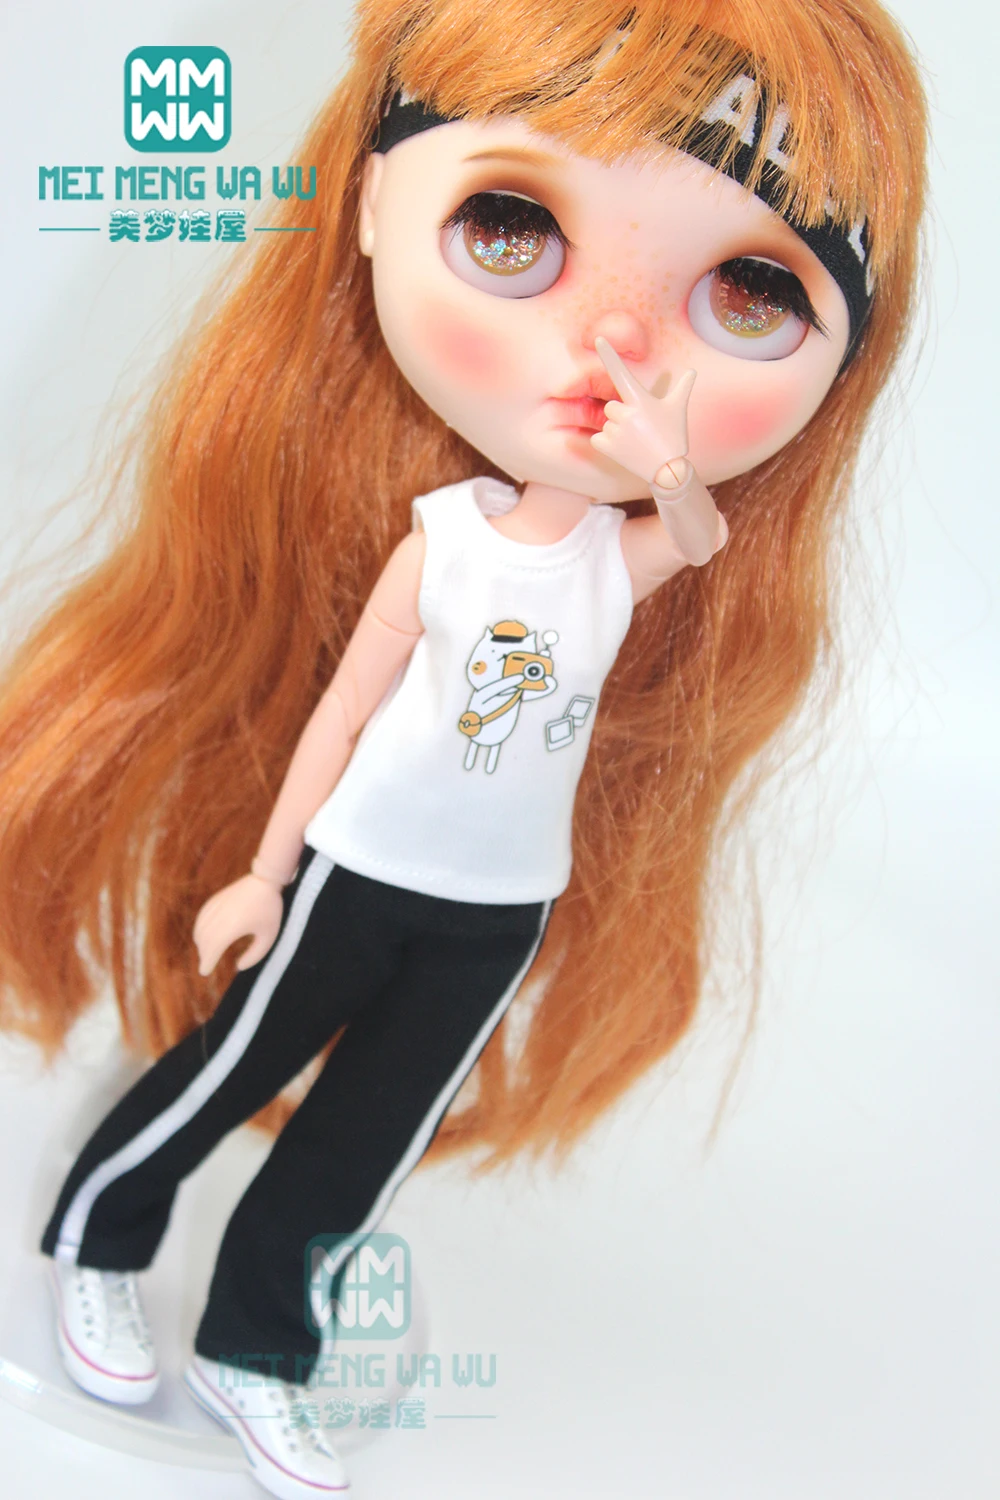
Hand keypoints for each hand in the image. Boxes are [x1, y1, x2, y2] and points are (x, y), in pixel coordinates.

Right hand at [193, 873, 282, 976]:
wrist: (265, 880)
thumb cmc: (270, 910)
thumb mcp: (269, 936)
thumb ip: (255, 955)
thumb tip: (238, 966)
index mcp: (234, 926)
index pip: (214, 948)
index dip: (207, 962)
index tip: (205, 972)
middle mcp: (221, 916)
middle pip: (204, 940)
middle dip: (204, 955)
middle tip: (206, 966)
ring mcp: (216, 906)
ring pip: (200, 929)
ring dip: (201, 944)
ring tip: (207, 954)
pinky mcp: (214, 900)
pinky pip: (201, 918)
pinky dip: (199, 930)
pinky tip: (203, 937)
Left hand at [589, 335, 695, 485]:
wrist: (667, 470)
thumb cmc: (674, 436)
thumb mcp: (679, 409)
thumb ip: (683, 387)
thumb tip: (692, 371)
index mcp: (640, 400)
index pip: (621, 372)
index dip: (609, 354)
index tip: (598, 338)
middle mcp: (626, 413)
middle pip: (611, 406)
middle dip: (621, 416)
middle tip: (639, 428)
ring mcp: (616, 430)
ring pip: (606, 424)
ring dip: (617, 431)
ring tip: (635, 441)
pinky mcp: (607, 447)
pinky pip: (598, 438)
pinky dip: (607, 444)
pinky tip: (624, 450)